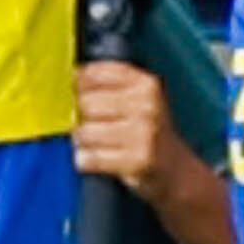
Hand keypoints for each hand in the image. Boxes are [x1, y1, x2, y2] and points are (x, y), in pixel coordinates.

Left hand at [73, 60, 186, 193]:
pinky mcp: (136, 161)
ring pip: (84, 132)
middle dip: (81, 117)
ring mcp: (143, 133)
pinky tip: (98, 159)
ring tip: (97, 143)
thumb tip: (69, 76)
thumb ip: (107, 83)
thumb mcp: (138, 98)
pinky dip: (86, 161)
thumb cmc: (146, 130)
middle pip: (85, 103)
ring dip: (82, 141)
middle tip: (93, 125)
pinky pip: (89, 158)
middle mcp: (147, 106)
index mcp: (145, 84)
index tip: (79, 94)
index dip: (78, 85)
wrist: (173, 169)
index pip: (93, 74)